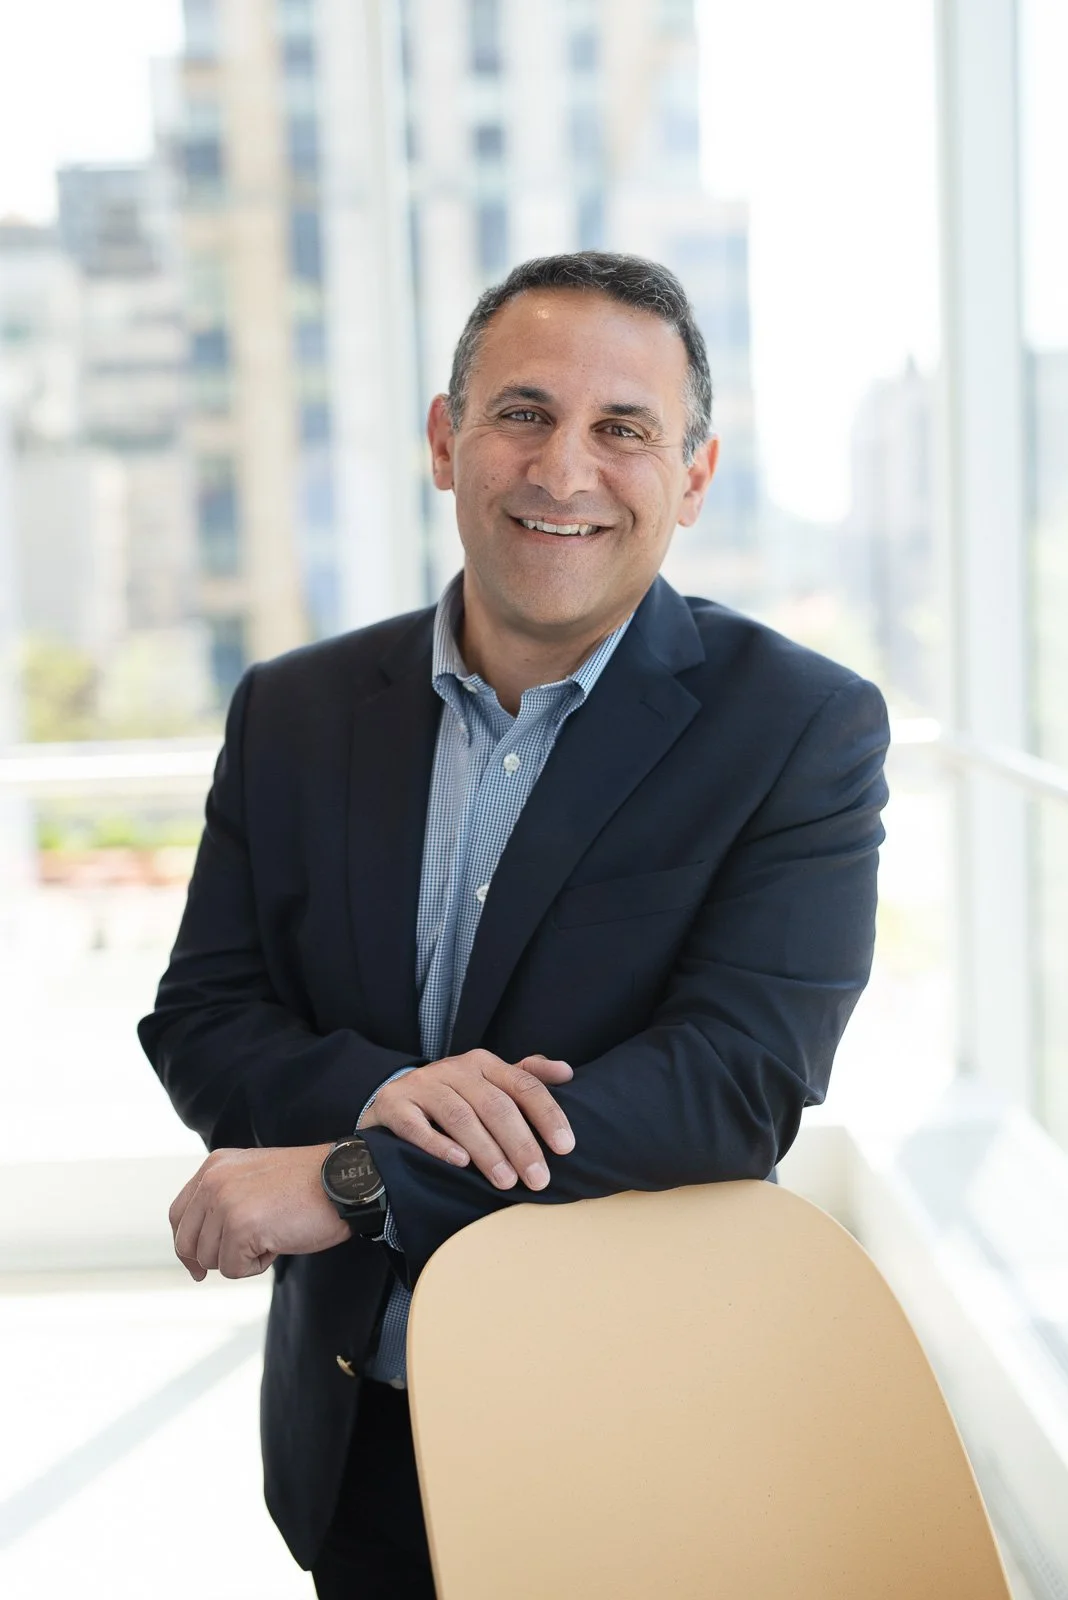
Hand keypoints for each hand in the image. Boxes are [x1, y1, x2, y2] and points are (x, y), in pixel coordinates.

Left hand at [168, 1144, 350, 1280]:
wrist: (343, 1180)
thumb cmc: (308, 1185)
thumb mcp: (254, 1179)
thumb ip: (225, 1198)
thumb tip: (198, 1250)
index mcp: (215, 1166)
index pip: (179, 1215)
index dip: (187, 1245)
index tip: (197, 1266)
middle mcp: (213, 1180)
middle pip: (188, 1243)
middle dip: (216, 1257)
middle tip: (251, 1251)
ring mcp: (225, 1202)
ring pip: (210, 1260)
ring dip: (243, 1258)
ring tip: (273, 1234)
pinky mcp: (240, 1226)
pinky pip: (234, 1269)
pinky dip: (258, 1265)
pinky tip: (279, 1241)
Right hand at [359, 1050, 575, 1191]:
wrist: (392, 1102)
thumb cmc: (452, 1097)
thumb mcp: (488, 1081)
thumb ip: (525, 1077)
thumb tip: (566, 1072)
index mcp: (484, 1063)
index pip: (523, 1084)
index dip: (547, 1115)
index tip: (566, 1147)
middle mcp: (454, 1069)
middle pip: (495, 1105)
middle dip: (521, 1144)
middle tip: (538, 1179)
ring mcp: (422, 1085)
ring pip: (460, 1117)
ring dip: (487, 1151)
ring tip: (506, 1181)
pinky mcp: (394, 1105)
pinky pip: (417, 1126)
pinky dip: (439, 1145)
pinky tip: (460, 1163)